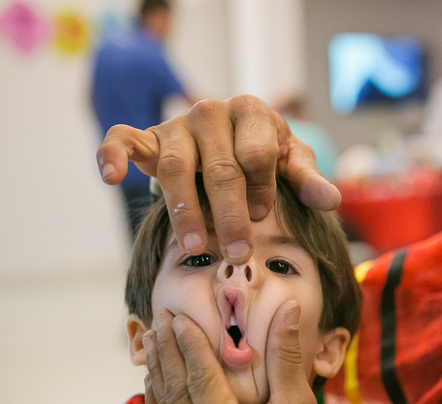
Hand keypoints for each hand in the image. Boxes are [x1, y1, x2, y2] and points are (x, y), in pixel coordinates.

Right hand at [96, 95, 341, 262]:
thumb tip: (330, 200)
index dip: (262, 189)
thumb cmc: (265, 156)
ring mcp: (176, 125)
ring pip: (176, 168)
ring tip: (195, 245)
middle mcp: (211, 112)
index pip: (257, 154)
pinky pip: (122, 139)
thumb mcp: (290, 164)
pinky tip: (110, 178)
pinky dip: (112, 154)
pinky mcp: (147, 137)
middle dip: (230, 214)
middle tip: (238, 253)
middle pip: (220, 169)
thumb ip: (307, 180)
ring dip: (185, 210)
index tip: (263, 216)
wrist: (229, 141)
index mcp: (252, 112)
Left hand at [142, 300, 335, 403]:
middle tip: (159, 318)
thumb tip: (289, 308)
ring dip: (158, 375)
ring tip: (153, 340)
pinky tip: (155, 380)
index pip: (202, 384)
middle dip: (167, 354)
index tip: (179, 317)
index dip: (190, 347)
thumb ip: (285, 358)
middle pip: (177, 396)